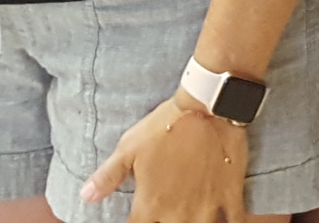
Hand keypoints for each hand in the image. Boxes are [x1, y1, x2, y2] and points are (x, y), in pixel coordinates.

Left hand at [83, 92, 245, 222]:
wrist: (208, 107)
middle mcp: (177, 213)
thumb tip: (85, 196)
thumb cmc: (165, 125)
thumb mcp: (129, 148)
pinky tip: (224, 220)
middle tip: (164, 217)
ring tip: (189, 220)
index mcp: (150, 204)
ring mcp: (206, 207)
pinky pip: (233, 222)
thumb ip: (108, 176)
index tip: (136, 221)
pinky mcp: (229, 196)